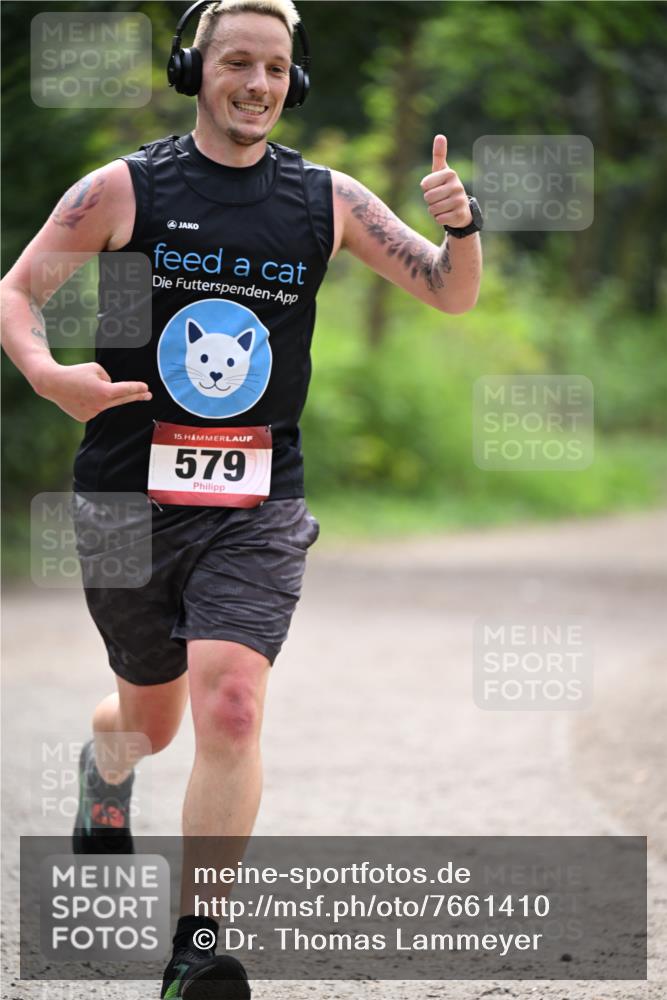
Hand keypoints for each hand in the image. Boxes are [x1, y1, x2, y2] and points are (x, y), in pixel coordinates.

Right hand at [36, 361, 151, 421]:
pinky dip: (91, 402)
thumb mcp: (96, 368)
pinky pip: (95, 408)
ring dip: (102, 395)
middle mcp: (101, 405)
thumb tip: (113, 390)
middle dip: (136, 396)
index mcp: (105, 391)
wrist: (53, 383)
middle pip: (122, 400)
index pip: (126, 390)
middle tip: (148, 395)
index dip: (137, 388)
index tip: (147, 388)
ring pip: (106, 403)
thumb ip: (109, 379)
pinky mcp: (85, 417)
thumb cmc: (76, 373)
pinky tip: (79, 397)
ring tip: (86, 387)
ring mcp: (93, 413)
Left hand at [420, 134, 471, 228]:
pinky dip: (440, 219)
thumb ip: (439, 155)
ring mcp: (459, 201)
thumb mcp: (442, 171)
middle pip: (428, 198)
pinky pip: (439, 219)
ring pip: (433, 209)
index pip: (425, 185)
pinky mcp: (460, 215)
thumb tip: (440, 136)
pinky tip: (447, 214)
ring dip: (434, 210)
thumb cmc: (446, 187)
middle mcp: (457, 186)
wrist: (461, 209)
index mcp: (450, 174)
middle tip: (439, 199)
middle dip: (430, 201)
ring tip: (443, 206)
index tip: (435, 187)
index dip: (426, 189)